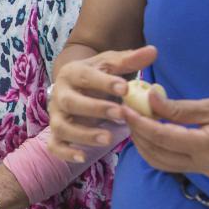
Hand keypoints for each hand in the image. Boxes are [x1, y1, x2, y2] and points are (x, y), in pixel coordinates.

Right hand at [48, 46, 156, 162]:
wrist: (73, 86)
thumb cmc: (96, 76)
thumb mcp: (110, 65)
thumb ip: (129, 59)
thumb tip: (153, 51)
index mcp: (72, 73)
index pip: (85, 77)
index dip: (104, 83)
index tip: (126, 88)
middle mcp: (60, 94)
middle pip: (70, 102)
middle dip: (94, 109)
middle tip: (121, 114)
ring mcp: (56, 115)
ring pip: (61, 126)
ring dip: (83, 134)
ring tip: (108, 139)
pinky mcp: (56, 133)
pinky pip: (55, 145)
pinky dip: (66, 152)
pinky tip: (83, 156)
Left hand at [125, 94, 208, 178]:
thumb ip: (179, 108)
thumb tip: (149, 100)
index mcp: (208, 147)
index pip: (163, 138)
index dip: (140, 124)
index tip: (124, 109)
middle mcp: (204, 165)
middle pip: (157, 154)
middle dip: (138, 134)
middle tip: (127, 113)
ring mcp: (204, 171)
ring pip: (161, 163)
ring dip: (144, 144)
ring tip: (136, 122)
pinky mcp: (205, 170)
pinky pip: (171, 163)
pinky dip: (156, 149)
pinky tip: (151, 132)